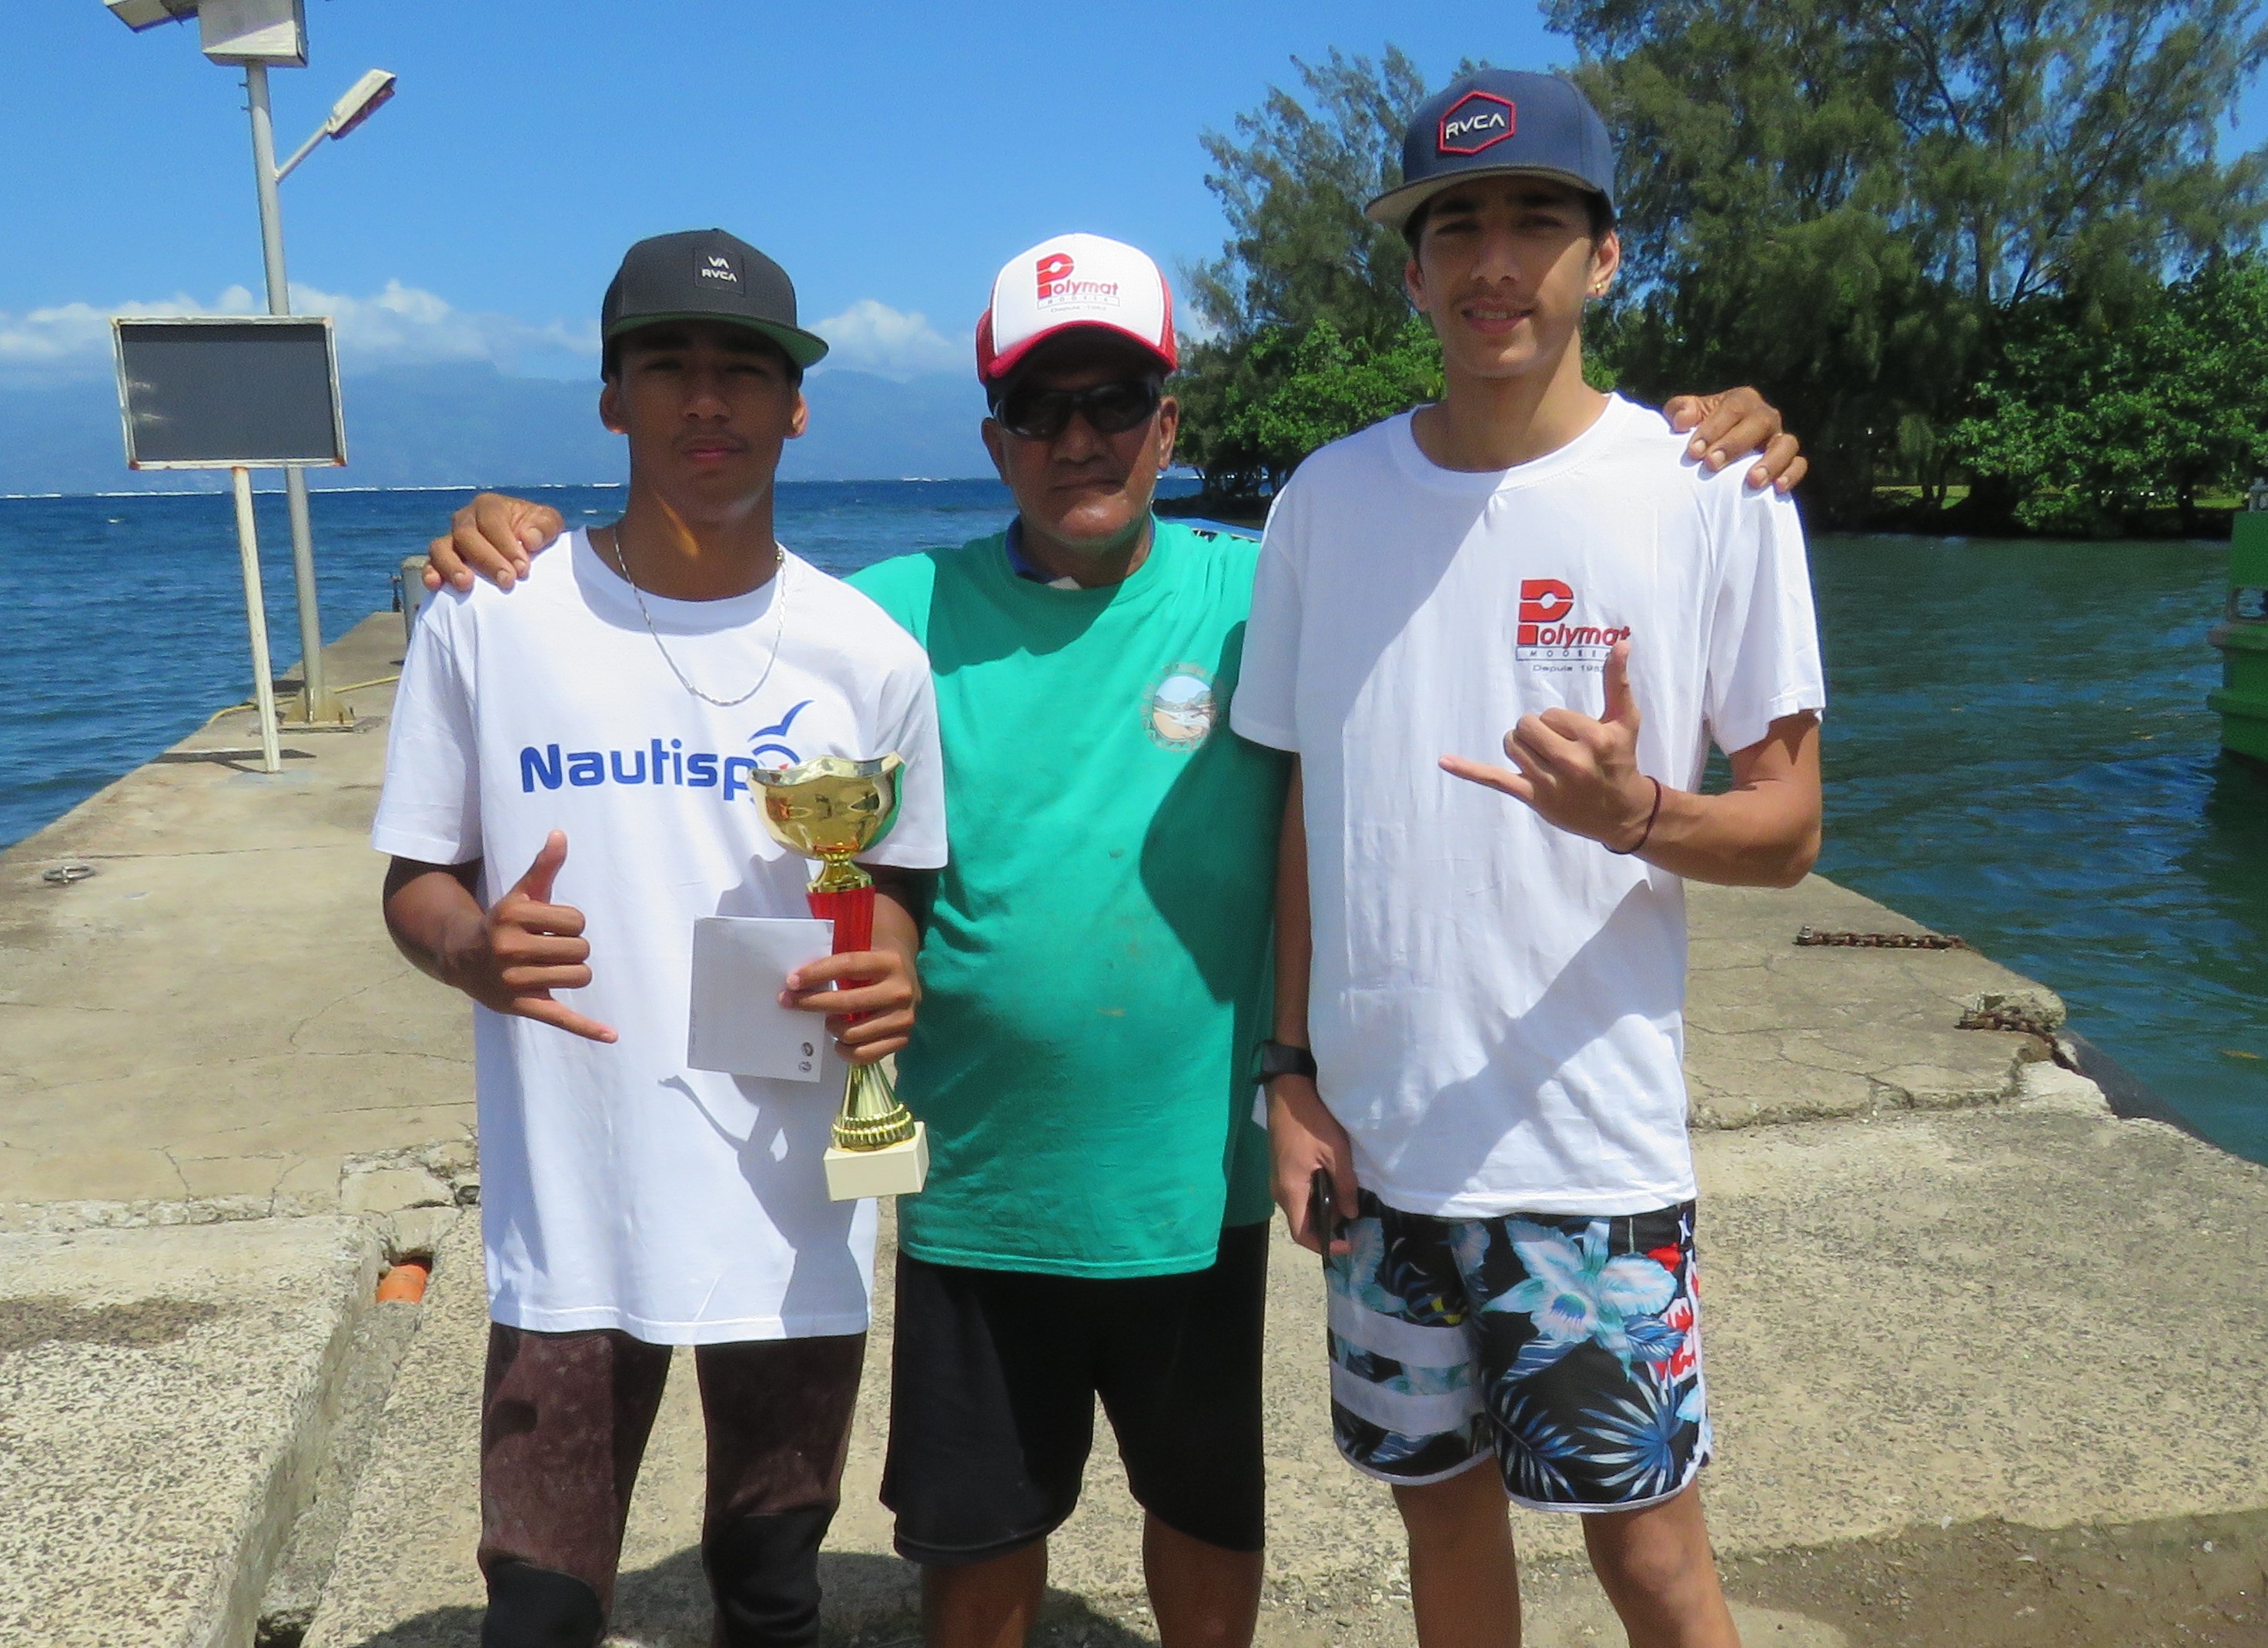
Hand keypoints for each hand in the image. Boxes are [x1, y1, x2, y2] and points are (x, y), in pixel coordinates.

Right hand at [423, 493, 566, 592]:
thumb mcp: (548, 524)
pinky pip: (429, 564)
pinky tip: (435, 586)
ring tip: (466, 584)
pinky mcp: (443, 560)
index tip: (523, 568)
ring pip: (440, 548)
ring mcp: (451, 539)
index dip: (506, 544)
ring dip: (452, 566)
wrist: (524, 547)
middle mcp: (465, 519)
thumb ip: (544, 526)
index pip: (492, 522)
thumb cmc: (535, 532)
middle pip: (466, 535)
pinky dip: (430, 573)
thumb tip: (528, 539)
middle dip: (487, 560)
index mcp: (489, 506)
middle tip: (507, 581)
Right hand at [444, 831, 616, 1041]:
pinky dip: (587, 1028)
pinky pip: (561, 1018)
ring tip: (551, 967)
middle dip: (573, 948)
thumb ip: (543, 866)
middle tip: (550, 948)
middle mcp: (509, 948)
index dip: (572, 923)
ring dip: (574, 972)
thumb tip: (560, 834)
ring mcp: (514, 980)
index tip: (552, 926)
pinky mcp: (521, 1006)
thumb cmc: (502, 922)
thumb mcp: (520, 893)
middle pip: (581, 950)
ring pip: (579, 976)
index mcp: (513, 915)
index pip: (576, 921)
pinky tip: (612, 1035)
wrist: (462, 958)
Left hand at [782, 949, 918, 1065]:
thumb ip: (837, 961)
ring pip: (853, 1033)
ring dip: (831, 1029)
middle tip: (789, 1002)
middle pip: (848, 1002)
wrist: (907, 975)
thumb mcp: (862, 951)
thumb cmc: (873, 963)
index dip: (817, 973)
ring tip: (825, 1022)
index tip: (792, 981)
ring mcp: (904, 1018)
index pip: (848, 966)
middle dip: (812, 1003)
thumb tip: (797, 982)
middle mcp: (900, 991)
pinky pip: (865, 1055)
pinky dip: (846, 1051)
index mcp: (889, 962)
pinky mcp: (902, 1039)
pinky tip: (839, 1042)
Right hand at [1268, 1074, 1357, 1255]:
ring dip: (1322, 1210)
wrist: (1288, 1091)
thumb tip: (1351, 1215)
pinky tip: (1334, 1186)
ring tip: (1347, 1204)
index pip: (1301, 1233)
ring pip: (1300, 1207)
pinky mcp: (1282, 1168)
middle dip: (1326, 1228)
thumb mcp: (1336, 1153)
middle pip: (1301, 1221)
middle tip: (1354, 1224)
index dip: (1323, 1245)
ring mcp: (1278, 1178)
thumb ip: (1345, 1186)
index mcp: (1290, 1190)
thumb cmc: (1311, 1122)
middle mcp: (1279, 1190)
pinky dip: (1316, 1197)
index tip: (1347, 1244)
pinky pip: (1298, 1192)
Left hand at [1441, 639, 1655, 848]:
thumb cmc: (1621, 760)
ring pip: (1512, 745)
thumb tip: (1621, 643)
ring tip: (1541, 757)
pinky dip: (1468, 769)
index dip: (1559, 723)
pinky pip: (1494, 778)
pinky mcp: (1532, 796)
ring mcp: (1549, 781)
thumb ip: (1618, 681)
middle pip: (1527, 726)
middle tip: (1555, 745)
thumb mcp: (1625, 720)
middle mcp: (1571, 760)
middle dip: (1535, 731)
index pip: (1552, 714)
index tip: (1575, 737)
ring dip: (1520, 746)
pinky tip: (1443, 761)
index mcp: (1594, 737)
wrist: (1621, 812)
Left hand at [1661, 387, 1806, 494]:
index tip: (1693, 452)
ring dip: (1770, 462)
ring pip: (1786, 444)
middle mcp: (1764, 416)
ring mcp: (1778, 439)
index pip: (1732, 409)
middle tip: (1711, 464)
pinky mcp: (1787, 461)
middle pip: (1760, 423)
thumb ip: (1680, 410)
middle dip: (1735, 445)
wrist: (1711, 452)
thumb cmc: (1697, 432)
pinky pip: (1798, 465)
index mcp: (1741, 400)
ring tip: (1752, 481)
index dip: (1713, 429)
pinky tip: (1777, 488)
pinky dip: (1791, 474)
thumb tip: (1682, 420)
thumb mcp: (1683, 418)